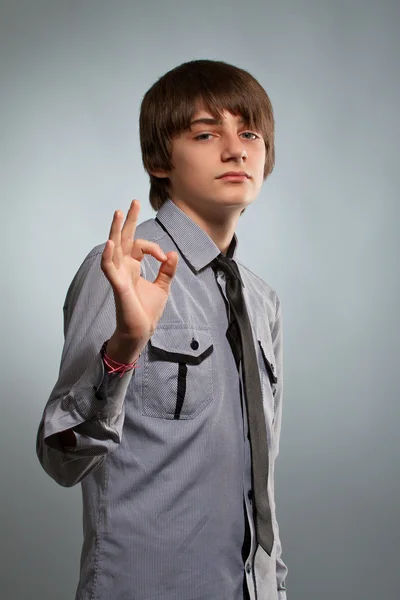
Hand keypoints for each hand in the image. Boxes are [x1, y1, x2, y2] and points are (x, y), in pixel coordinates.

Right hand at [101, 200, 177, 361]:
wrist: (141, 331)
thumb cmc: (147, 311)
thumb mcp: (162, 287)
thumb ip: (167, 270)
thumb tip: (172, 253)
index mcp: (133, 267)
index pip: (139, 246)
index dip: (154, 247)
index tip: (165, 257)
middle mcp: (123, 268)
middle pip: (123, 239)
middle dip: (128, 220)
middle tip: (133, 202)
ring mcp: (119, 275)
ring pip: (114, 248)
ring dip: (115, 230)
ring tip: (118, 213)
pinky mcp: (117, 285)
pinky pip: (109, 268)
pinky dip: (108, 255)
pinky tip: (110, 242)